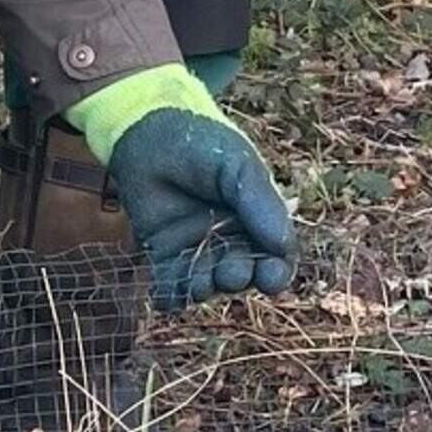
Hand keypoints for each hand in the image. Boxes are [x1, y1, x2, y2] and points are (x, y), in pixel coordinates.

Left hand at [69, 66, 294, 309]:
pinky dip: (172, 298)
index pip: (274, 255)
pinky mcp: (163, 253)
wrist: (147, 132)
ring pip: (209, 283)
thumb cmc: (201, 144)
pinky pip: (170, 286)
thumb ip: (262, 204)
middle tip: (231, 272)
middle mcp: (229, 238)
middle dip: (240, 278)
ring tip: (203, 281)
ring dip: (208, 288)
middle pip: (243, 273)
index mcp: (255, 218)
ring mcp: (195, 248)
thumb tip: (284, 247)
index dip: (276, 271)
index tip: (272, 278)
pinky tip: (172, 297)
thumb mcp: (240, 167)